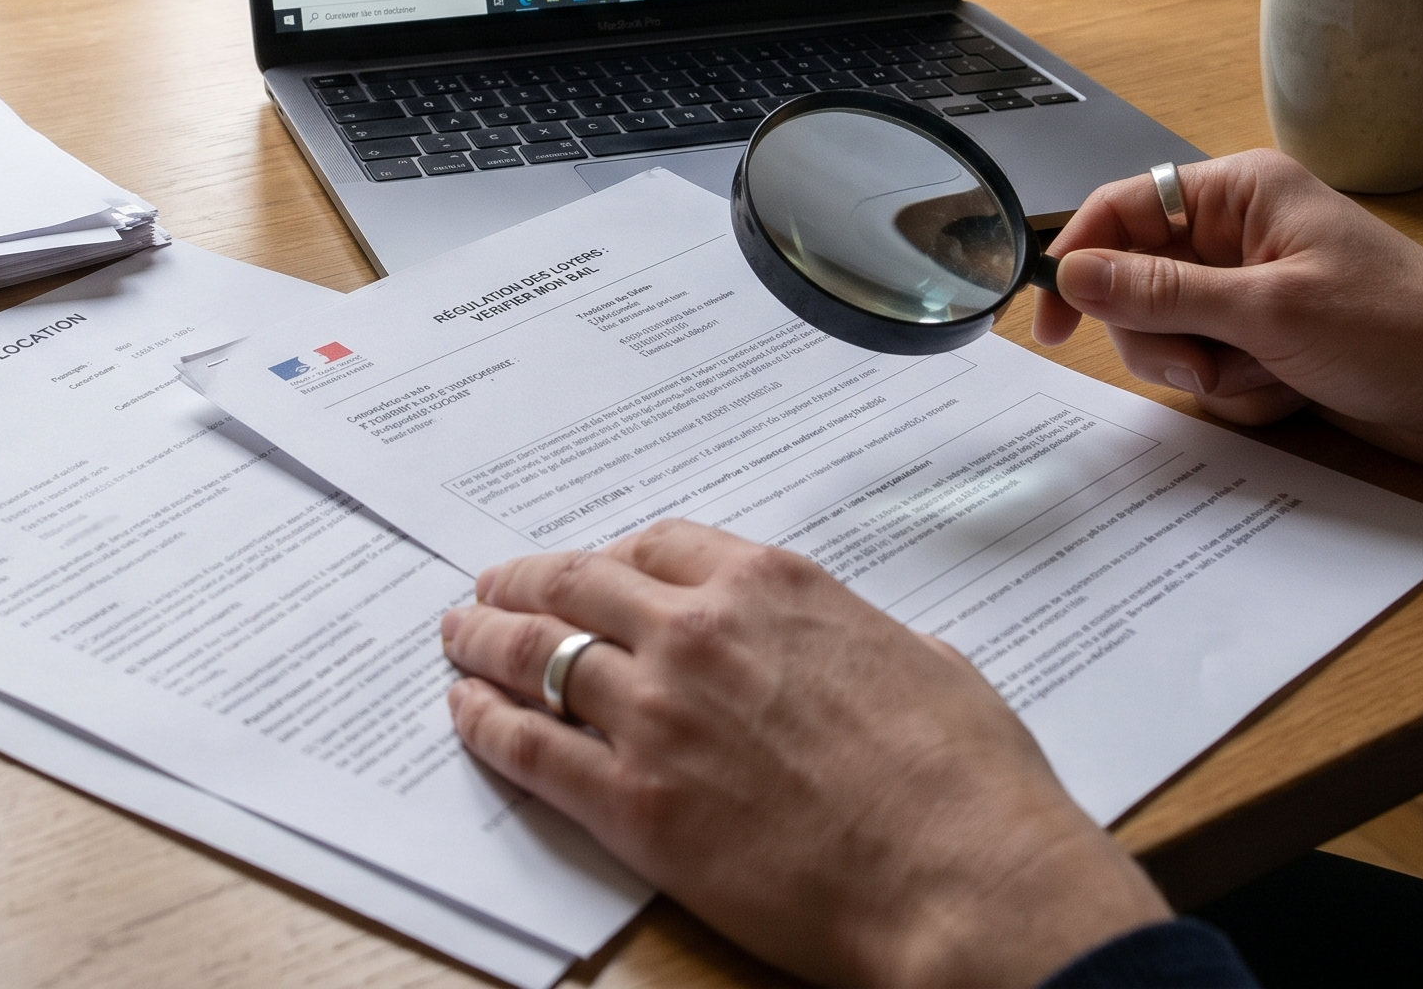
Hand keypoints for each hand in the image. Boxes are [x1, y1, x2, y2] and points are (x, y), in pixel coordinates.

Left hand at [443, 521, 1165, 988]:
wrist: (961, 877)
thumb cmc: (964, 777)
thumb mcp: (927, 661)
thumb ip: (869, 640)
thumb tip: (881, 651)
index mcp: (770, 584)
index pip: (659, 544)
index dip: (612, 556)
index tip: (591, 568)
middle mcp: (699, 630)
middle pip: (579, 583)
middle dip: (524, 582)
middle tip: (490, 587)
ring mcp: (658, 711)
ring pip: (539, 654)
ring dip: (486, 641)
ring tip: (458, 637)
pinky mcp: (634, 801)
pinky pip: (533, 747)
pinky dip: (488, 725)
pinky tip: (466, 715)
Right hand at [1037, 149, 1422, 467]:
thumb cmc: (1401, 331)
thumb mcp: (1270, 312)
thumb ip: (1162, 293)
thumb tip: (1073, 275)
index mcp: (1237, 194)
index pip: (1119, 211)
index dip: (1077, 261)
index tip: (1052, 321)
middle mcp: (1236, 234)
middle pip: (1133, 283)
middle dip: (1163, 338)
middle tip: (1208, 365)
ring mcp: (1249, 289)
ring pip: (1165, 334)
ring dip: (1206, 371)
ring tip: (1266, 378)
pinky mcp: (1264, 338)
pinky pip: (1206, 368)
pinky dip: (1236, 391)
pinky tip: (1288, 391)